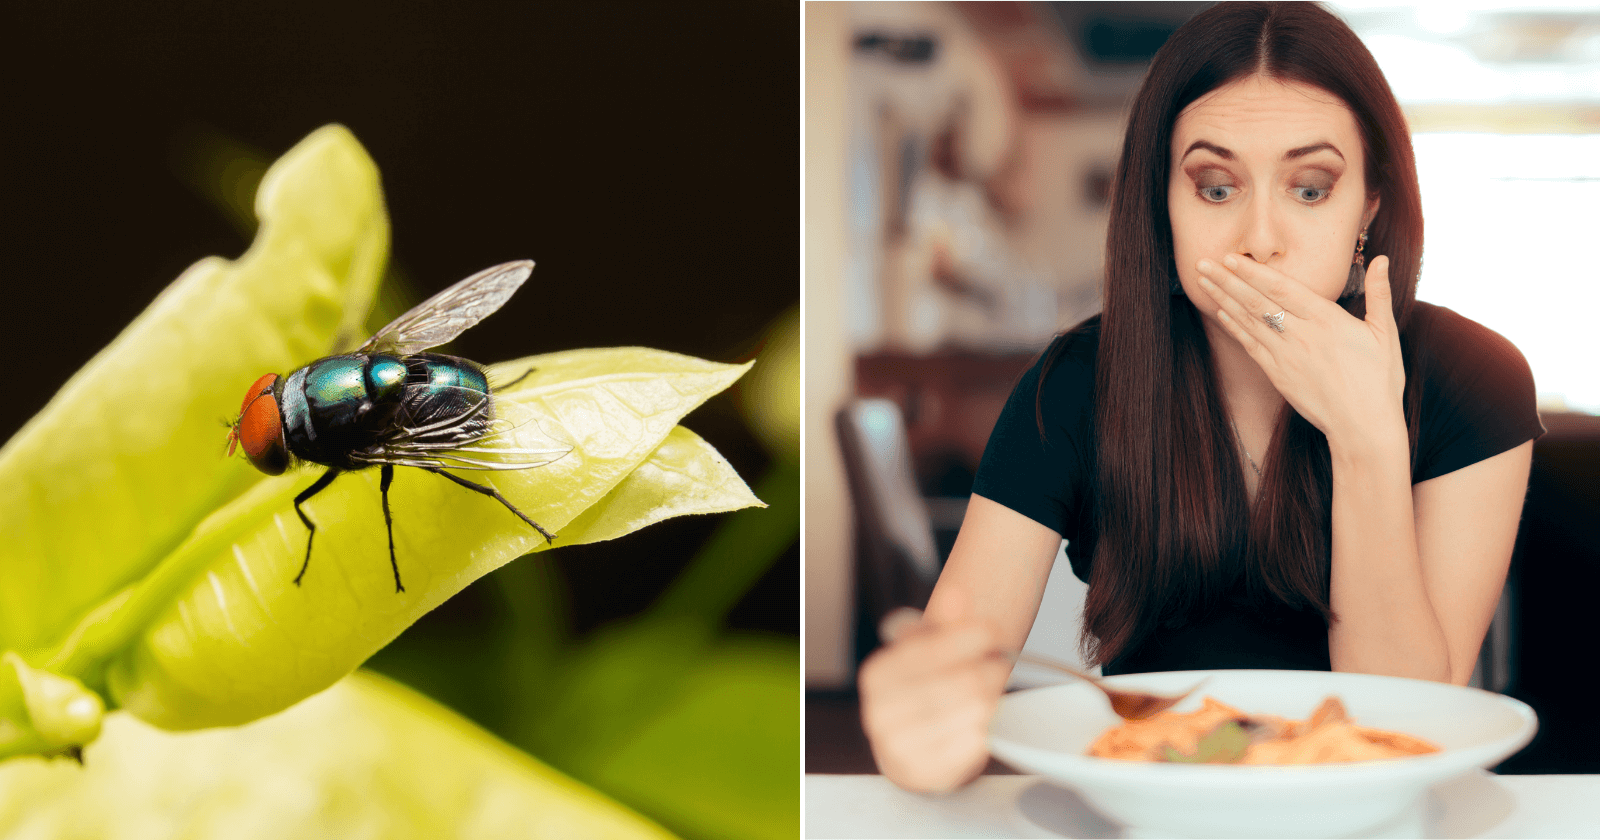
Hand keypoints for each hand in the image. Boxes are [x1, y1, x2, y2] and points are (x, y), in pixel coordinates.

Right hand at [857, 596, 1011, 793]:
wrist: (910, 750)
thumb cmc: (921, 694)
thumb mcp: (927, 653)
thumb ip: (943, 624)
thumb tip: (957, 593)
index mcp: (876, 676)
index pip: (925, 650)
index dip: (964, 637)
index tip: (992, 630)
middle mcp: (879, 713)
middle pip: (955, 682)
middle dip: (986, 669)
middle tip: (1000, 664)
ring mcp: (898, 748)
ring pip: (969, 712)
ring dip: (991, 698)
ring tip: (994, 691)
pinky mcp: (924, 774)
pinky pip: (971, 746)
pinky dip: (984, 729)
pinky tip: (984, 720)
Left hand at [1196, 254, 1405, 445]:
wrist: (1363, 426)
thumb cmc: (1379, 380)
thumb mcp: (1384, 333)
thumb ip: (1379, 294)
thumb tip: (1382, 260)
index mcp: (1327, 319)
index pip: (1282, 287)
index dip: (1253, 272)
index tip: (1230, 257)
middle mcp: (1301, 335)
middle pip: (1257, 301)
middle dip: (1227, 280)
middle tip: (1201, 263)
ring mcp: (1286, 356)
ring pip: (1248, 321)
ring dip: (1223, 299)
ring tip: (1202, 281)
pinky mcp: (1278, 375)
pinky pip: (1250, 346)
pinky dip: (1234, 327)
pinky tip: (1220, 312)